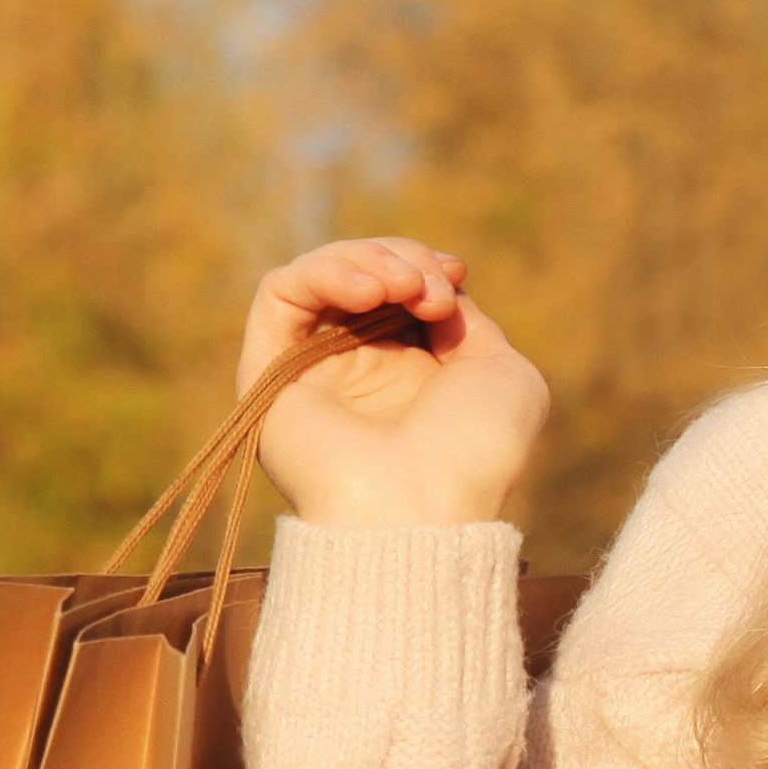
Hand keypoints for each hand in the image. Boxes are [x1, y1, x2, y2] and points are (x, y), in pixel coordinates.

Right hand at [240, 236, 550, 528]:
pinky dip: (325, 273)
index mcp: (409, 373)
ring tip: (403, 286)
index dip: (425, 265)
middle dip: (402, 260)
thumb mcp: (501, 372)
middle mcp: (355, 369)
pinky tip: (370, 291)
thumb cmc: (474, 452)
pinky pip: (280, 292)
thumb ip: (469, 322)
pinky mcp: (266, 371)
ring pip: (320, 275)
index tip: (455, 275)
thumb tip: (436, 289)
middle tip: (432, 290)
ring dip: (367, 261)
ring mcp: (310, 369)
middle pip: (361, 273)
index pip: (398, 288)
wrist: (424, 507)